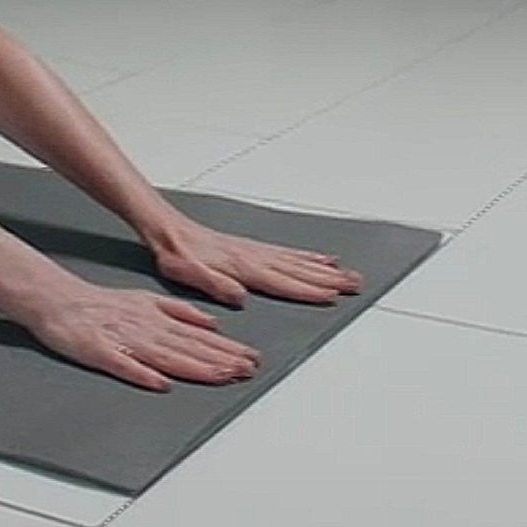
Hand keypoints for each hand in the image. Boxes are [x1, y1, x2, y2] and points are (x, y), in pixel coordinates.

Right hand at [22, 282, 260, 392]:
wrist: (61, 301)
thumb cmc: (103, 304)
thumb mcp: (148, 299)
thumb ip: (181, 311)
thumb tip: (213, 323)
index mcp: (159, 319)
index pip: (199, 338)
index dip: (227, 350)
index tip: (250, 360)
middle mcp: (147, 330)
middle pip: (189, 349)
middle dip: (221, 360)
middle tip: (248, 371)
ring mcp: (124, 342)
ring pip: (165, 357)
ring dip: (195, 368)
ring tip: (222, 376)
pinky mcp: (100, 353)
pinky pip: (123, 366)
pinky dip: (142, 374)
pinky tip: (161, 384)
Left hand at [143, 214, 363, 307]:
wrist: (170, 230)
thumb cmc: (178, 255)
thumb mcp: (187, 274)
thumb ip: (214, 284)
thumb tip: (239, 296)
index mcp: (242, 267)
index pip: (282, 282)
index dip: (308, 290)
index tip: (332, 295)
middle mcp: (255, 257)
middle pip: (300, 270)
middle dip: (329, 279)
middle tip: (356, 283)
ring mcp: (258, 251)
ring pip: (299, 261)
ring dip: (326, 269)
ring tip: (348, 274)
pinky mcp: (255, 248)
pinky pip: (289, 253)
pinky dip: (310, 257)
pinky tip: (322, 259)